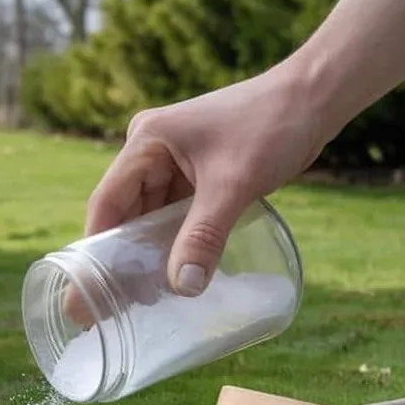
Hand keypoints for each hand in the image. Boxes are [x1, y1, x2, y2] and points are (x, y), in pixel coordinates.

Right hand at [85, 67, 325, 296]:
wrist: (316, 97)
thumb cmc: (273, 125)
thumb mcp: (234, 185)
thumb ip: (204, 237)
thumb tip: (182, 288)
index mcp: (145, 142)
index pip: (106, 203)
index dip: (95, 249)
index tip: (88, 292)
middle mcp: (150, 149)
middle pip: (125, 213)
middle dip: (123, 257)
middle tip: (115, 306)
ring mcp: (173, 160)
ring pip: (150, 216)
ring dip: (150, 252)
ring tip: (144, 299)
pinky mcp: (196, 171)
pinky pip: (174, 213)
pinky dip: (174, 240)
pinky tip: (175, 271)